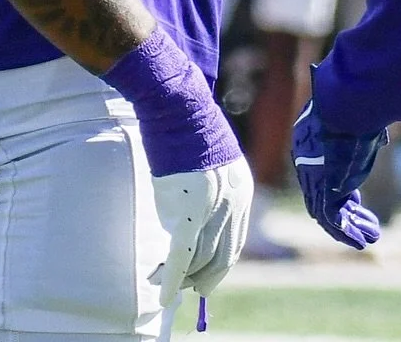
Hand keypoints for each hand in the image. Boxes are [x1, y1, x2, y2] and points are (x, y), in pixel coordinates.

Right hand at [105, 29, 248, 303]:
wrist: (179, 106)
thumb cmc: (188, 127)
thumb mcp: (212, 161)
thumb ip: (213, 192)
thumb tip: (193, 227)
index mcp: (242, 190)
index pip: (234, 243)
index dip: (216, 265)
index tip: (201, 278)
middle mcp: (233, 203)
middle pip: (219, 257)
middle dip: (198, 277)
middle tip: (179, 285)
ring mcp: (212, 207)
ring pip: (197, 259)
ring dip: (178, 277)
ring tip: (157, 279)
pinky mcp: (189, 209)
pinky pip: (181, 255)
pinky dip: (171, 279)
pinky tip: (162, 294)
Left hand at [291, 97, 384, 249]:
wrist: (346, 105)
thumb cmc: (356, 105)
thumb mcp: (361, 117)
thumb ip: (368, 129)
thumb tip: (385, 127)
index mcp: (311, 143)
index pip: (322, 174)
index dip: (341, 189)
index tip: (356, 198)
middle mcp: (307, 162)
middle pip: (323, 196)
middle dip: (347, 212)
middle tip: (367, 223)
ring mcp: (313, 177)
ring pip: (328, 213)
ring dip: (351, 227)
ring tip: (371, 237)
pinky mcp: (323, 189)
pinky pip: (332, 219)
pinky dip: (347, 232)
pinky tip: (363, 240)